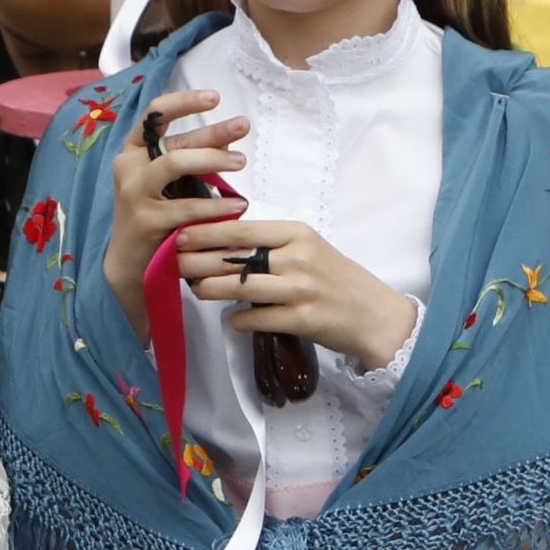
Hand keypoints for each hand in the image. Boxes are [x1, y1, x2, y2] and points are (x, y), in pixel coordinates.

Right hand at [102, 87, 250, 314]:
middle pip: (173, 140)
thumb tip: (230, 134)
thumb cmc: (156, 213)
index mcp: (133, 150)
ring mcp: (134, 192)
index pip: (154, 114)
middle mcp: (128, 166)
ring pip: (174, 163)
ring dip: (212, 159)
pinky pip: (186, 206)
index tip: (215, 97)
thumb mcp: (170, 180)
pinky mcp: (145, 219)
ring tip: (241, 161)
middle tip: (243, 126)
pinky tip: (237, 205)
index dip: (184, 101)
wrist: (131, 261)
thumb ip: (191, 157)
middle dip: (212, 132)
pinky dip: (215, 205)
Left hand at [182, 216, 419, 372]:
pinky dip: (240, 320)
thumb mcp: (308, 249)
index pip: (241, 229)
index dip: (206, 233)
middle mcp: (297, 257)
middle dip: (199, 260)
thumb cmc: (336, 279)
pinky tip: (232, 319)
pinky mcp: (301, 318)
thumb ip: (272, 246)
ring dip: (211, 289)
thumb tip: (224, 247)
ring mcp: (300, 288)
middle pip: (235, 257)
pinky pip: (257, 318)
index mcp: (296, 233)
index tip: (180, 235)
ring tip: (194, 289)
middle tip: (174, 262)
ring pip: (240, 287)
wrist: (374, 314)